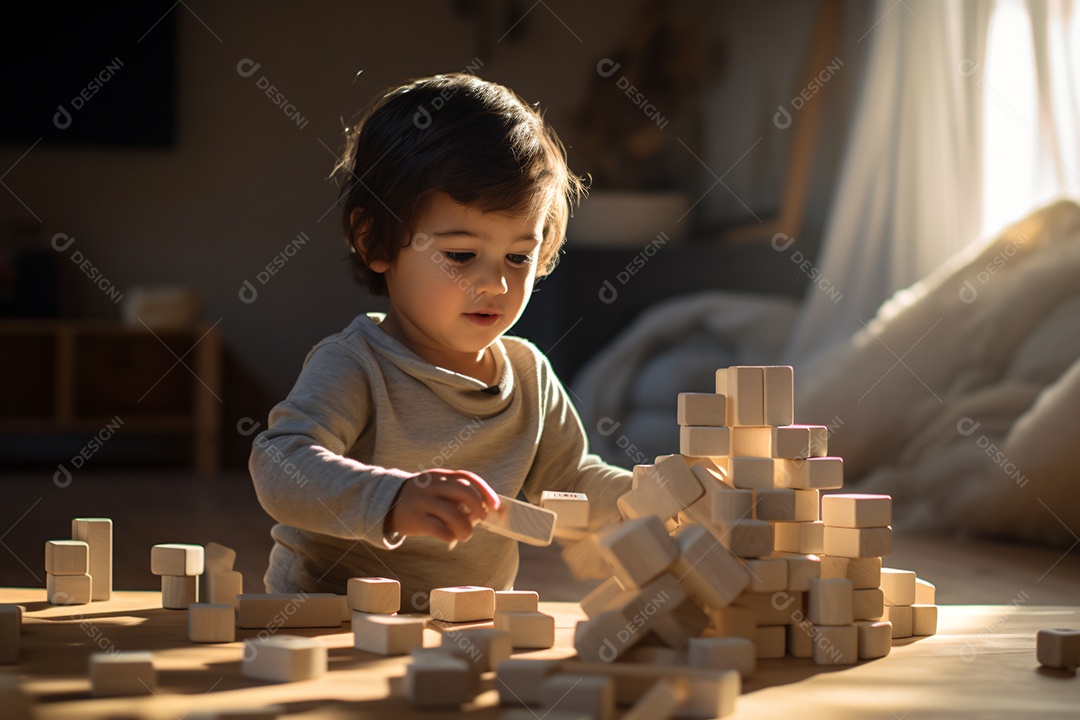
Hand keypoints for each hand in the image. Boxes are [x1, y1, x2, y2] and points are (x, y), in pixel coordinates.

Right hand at [385, 469, 500, 547]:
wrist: (386, 502)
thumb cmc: (421, 498)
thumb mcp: (435, 487)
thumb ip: (455, 493)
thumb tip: (483, 509)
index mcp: (440, 475)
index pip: (468, 477)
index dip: (485, 491)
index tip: (495, 505)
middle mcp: (432, 485)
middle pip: (463, 492)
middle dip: (477, 508)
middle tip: (479, 520)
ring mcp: (423, 501)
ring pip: (452, 513)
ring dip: (465, 528)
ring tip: (465, 535)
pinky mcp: (415, 519)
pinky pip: (439, 529)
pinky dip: (450, 536)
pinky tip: (451, 538)